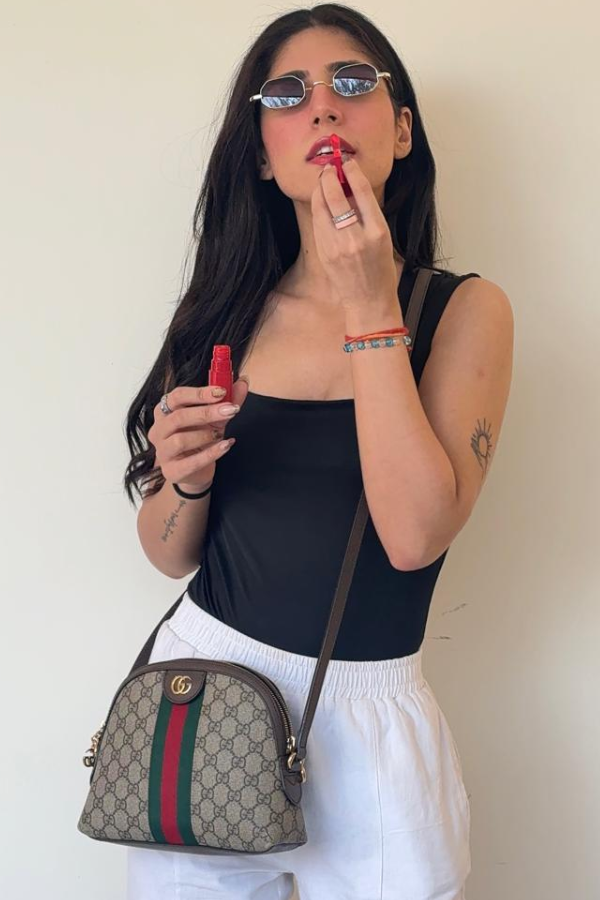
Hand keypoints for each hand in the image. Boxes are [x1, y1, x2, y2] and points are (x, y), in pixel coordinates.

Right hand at [148, 378, 249, 491]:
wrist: (197, 471)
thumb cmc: (201, 439)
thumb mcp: (215, 418)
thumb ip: (228, 401)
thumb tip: (243, 383)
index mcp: (164, 411)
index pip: (176, 396)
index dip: (199, 393)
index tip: (221, 391)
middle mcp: (159, 430)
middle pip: (178, 417)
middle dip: (206, 412)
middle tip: (230, 410)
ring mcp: (162, 452)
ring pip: (180, 440)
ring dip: (205, 435)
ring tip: (221, 433)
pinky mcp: (172, 471)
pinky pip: (191, 462)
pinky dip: (211, 453)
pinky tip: (226, 446)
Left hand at [310, 156, 400, 311]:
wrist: (368, 301)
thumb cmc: (380, 270)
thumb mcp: (384, 239)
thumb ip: (368, 214)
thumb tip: (351, 186)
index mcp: (377, 232)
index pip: (362, 192)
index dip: (351, 172)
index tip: (347, 163)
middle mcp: (356, 238)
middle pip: (335, 196)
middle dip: (329, 176)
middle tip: (329, 168)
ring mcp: (337, 246)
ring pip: (321, 207)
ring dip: (320, 190)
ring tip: (324, 181)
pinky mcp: (324, 253)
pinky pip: (318, 223)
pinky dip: (319, 208)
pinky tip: (322, 202)